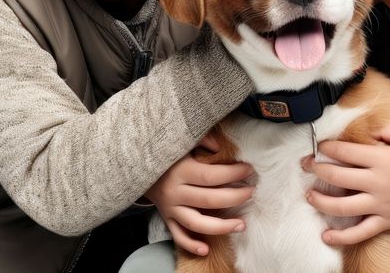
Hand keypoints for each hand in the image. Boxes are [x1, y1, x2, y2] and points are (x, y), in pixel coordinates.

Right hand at [145, 134, 253, 255]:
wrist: (137, 166)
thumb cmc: (168, 153)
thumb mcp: (183, 142)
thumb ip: (202, 139)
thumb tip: (221, 147)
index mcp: (181, 170)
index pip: (212, 175)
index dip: (233, 173)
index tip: (249, 169)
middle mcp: (175, 192)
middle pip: (209, 200)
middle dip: (235, 197)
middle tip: (252, 192)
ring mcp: (170, 208)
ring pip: (197, 223)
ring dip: (221, 226)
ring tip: (242, 224)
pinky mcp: (167, 218)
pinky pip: (178, 236)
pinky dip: (191, 245)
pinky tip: (206, 249)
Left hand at [302, 122, 389, 245]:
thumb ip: (388, 128)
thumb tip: (369, 133)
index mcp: (384, 157)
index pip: (346, 151)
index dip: (328, 147)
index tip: (320, 145)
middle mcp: (379, 181)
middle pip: (338, 176)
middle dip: (317, 169)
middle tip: (306, 165)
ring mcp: (382, 204)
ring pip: (342, 206)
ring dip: (321, 201)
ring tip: (309, 196)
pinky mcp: (387, 221)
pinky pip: (360, 233)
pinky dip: (341, 237)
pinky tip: (326, 236)